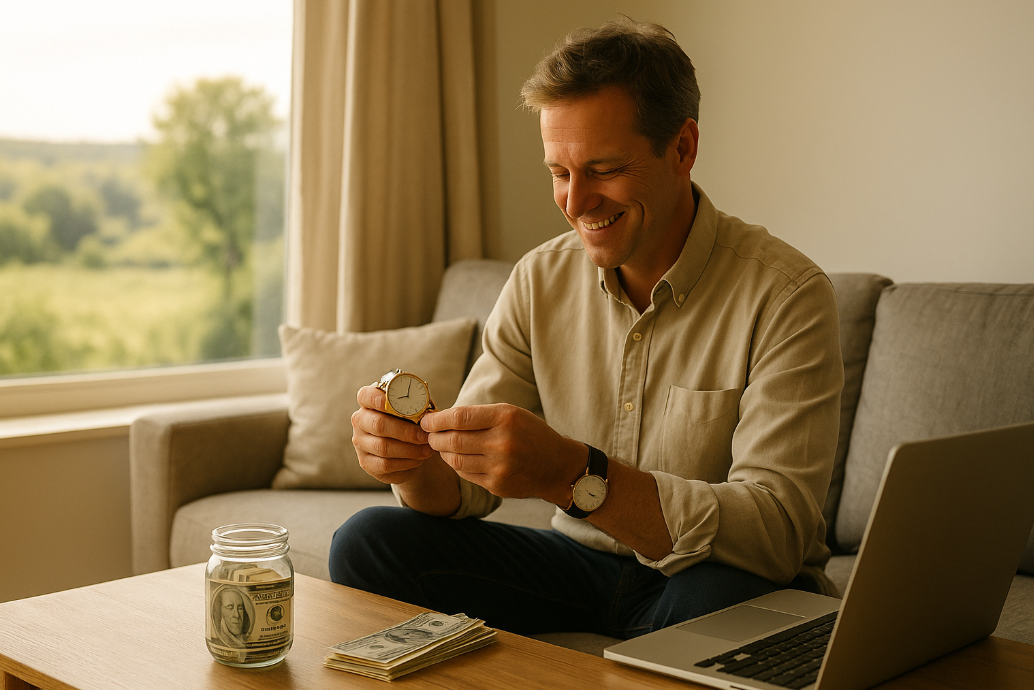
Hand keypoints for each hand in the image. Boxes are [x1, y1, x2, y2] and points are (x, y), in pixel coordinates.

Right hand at [351, 385, 434, 484]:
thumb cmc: (412, 424)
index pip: (365, 395)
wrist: (410, 453)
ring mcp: (360, 443)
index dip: (375, 398)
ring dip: (409, 449)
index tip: (389, 401)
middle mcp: (360, 421)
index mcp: (369, 403)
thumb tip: (427, 415)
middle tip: (424, 435)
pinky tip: (419, 459)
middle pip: (378, 424)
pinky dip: (406, 462)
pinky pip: (385, 464)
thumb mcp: (416, 412)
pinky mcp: (366, 463)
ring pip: (382, 446)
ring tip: (427, 449)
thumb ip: (418, 408)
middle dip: (405, 431)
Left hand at [419, 403, 585, 503]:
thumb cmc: (530, 434)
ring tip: (440, 446)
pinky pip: (466, 474)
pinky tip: (457, 458)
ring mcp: (500, 467)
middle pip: (454, 440)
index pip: (459, 417)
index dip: (437, 419)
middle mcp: (502, 442)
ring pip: (456, 460)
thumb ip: (479, 415)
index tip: (426, 420)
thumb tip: (441, 418)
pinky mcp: (497, 485)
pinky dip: (457, 465)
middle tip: (428, 435)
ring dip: (443, 452)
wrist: (556, 465)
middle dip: (435, 437)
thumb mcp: (511, 414)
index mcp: (505, 418)